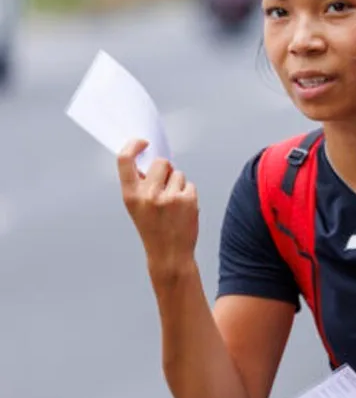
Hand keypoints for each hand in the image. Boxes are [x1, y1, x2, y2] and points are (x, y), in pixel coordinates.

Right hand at [117, 139, 198, 272]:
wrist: (169, 255)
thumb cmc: (153, 228)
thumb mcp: (137, 206)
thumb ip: (139, 183)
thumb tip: (148, 157)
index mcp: (130, 194)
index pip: (125, 159)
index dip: (134, 145)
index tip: (143, 142)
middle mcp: (148, 194)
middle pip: (161, 162)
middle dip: (165, 170)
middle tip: (164, 187)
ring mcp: (169, 197)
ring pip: (178, 173)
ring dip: (177, 184)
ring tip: (173, 205)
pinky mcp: (188, 200)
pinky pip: (190, 184)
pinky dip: (188, 193)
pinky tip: (183, 209)